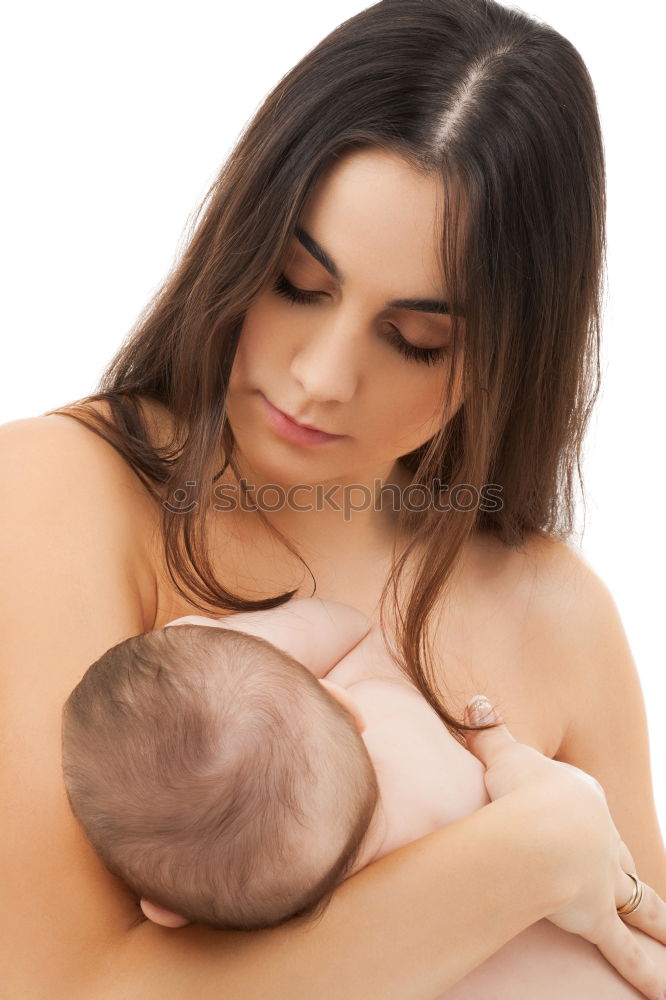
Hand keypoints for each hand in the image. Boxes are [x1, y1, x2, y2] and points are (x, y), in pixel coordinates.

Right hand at [464, 697, 665, 999]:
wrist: (541, 827)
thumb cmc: (519, 787)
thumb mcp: (502, 753)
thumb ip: (489, 730)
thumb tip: (475, 700)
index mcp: (582, 800)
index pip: (587, 813)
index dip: (586, 822)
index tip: (583, 825)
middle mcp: (602, 839)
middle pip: (619, 857)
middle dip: (627, 870)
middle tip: (640, 886)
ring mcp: (604, 879)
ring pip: (638, 903)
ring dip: (658, 922)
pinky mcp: (598, 916)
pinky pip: (625, 950)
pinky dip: (645, 972)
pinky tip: (662, 993)